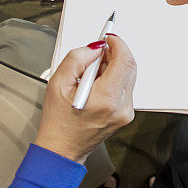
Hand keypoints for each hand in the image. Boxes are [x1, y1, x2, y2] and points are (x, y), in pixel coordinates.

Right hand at [34, 35, 136, 163]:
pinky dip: (113, 80)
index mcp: (106, 98)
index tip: (108, 37)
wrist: (62, 150)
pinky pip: (124, 88)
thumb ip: (77, 58)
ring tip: (91, 74)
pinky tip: (96, 86)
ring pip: (128, 76)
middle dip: (114, 54)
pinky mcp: (126, 114)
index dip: (118, 44)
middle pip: (129, 67)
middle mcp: (121, 106)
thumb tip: (95, 48)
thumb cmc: (58, 122)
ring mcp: (126, 112)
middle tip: (96, 53)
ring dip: (113, 67)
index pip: (124, 61)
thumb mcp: (58, 83)